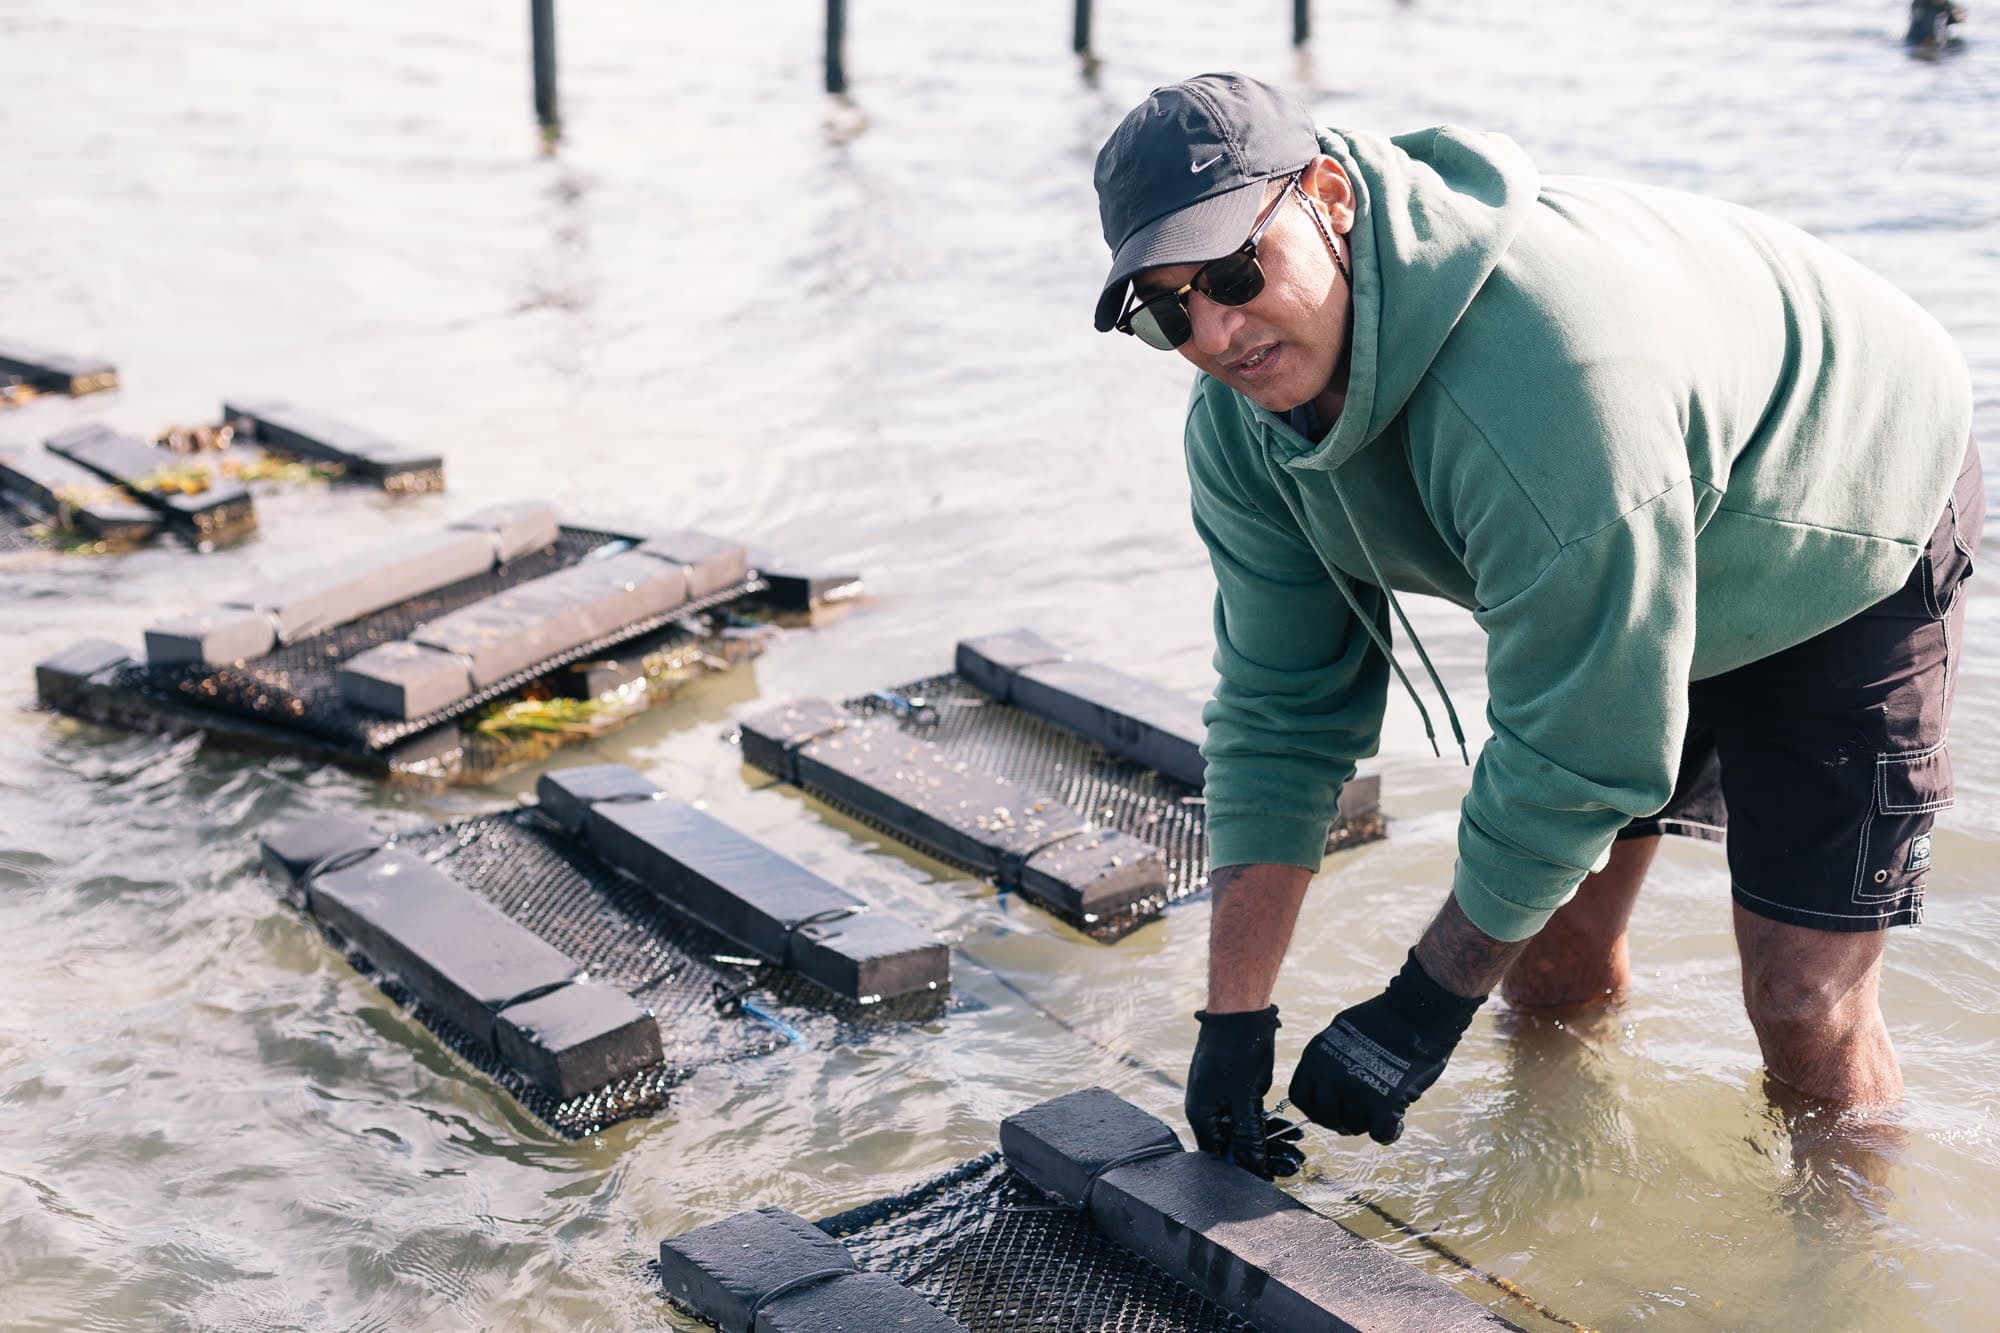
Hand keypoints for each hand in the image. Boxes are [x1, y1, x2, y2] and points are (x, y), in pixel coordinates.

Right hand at [1184, 1006, 1305, 1178]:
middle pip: (1234, 1145)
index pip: (1219, 1157)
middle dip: (1263, 1157)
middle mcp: (1207, 1110)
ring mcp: (1220, 1098)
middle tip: (1292, 1166)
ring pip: (1245, 1130)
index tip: (1269, 1179)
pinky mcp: (1234, 1088)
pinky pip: (1250, 1114)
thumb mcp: (1245, 1099)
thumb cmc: (1237, 1051)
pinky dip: (1269, 1123)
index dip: (1243, 1171)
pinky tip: (1293, 1131)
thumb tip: (1254, 1167)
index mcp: (1201, 1115)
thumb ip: (1248, 1136)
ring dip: (1271, 1141)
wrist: (1241, 1011)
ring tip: (1299, 1152)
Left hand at [1288, 950, 1485, 1144]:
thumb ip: (1328, 1060)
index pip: (1299, 1098)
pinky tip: (1396, 1122)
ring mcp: (1355, 1091)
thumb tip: (1325, 1087)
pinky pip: (1380, 1134)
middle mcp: (1330, 1076)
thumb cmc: (1382, 1018)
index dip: (1315, 1108)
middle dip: (1340, 1119)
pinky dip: (1390, 1132)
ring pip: (1353, 1126)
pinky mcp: (1383, 1104)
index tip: (1330, 1109)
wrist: (1416, 1012)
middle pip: (1325, 1117)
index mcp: (1315, 1057)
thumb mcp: (1339, 1033)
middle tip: (1358, 1112)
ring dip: (1367, 1121)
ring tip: (1381, 1104)